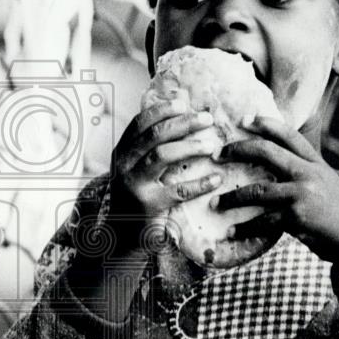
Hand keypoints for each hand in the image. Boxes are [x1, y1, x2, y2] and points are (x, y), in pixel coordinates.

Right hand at [108, 100, 223, 248]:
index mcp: (121, 152)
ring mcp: (134, 185)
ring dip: (190, 146)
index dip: (162, 109)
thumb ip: (148, 148)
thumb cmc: (136, 196)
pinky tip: (216, 179)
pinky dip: (200, 183)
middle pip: (154, 135)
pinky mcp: (149, 205)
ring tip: (211, 145)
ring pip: (162, 155)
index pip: (140, 122)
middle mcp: (124, 165)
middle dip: (183, 123)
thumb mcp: (134, 169)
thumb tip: (181, 119)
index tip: (184, 103)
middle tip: (207, 119)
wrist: (122, 235)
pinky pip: (178, 190)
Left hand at [212, 115, 338, 268]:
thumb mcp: (327, 184)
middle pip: (266, 152)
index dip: (265, 123)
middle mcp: (309, 173)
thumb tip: (274, 167)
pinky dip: (243, 227)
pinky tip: (230, 231)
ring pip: (257, 190)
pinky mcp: (297, 217)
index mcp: (316, 163)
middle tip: (216, 155)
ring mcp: (303, 194)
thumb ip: (305, 172)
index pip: (289, 134)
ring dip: (231, 198)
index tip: (244, 119)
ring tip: (214, 203)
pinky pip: (262, 220)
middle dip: (237, 150)